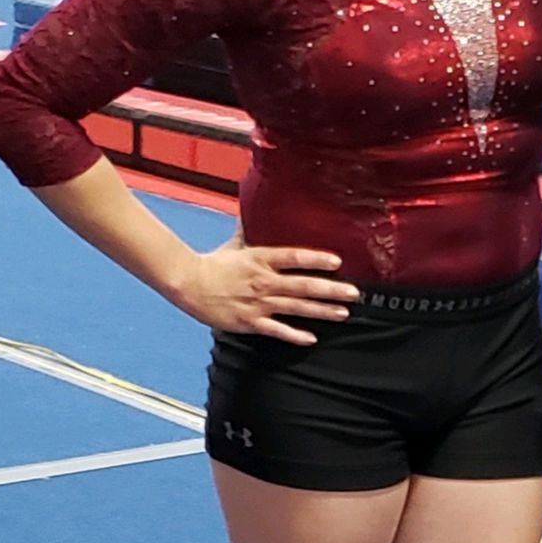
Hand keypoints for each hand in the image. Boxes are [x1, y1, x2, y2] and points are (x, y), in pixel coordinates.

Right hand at [168, 236, 357, 343]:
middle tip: (354, 293)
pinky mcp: (249, 322)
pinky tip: (311, 337)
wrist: (187, 283)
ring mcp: (257, 303)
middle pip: (302, 285)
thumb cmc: (214, 263)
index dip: (316, 259)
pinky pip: (276, 330)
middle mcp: (263, 281)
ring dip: (321, 311)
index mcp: (260, 259)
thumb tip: (258, 205)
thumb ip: (253, 229)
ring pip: (295, 308)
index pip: (293, 257)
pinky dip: (294, 335)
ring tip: (343, 313)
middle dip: (331, 290)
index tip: (337, 262)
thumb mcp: (237, 243)